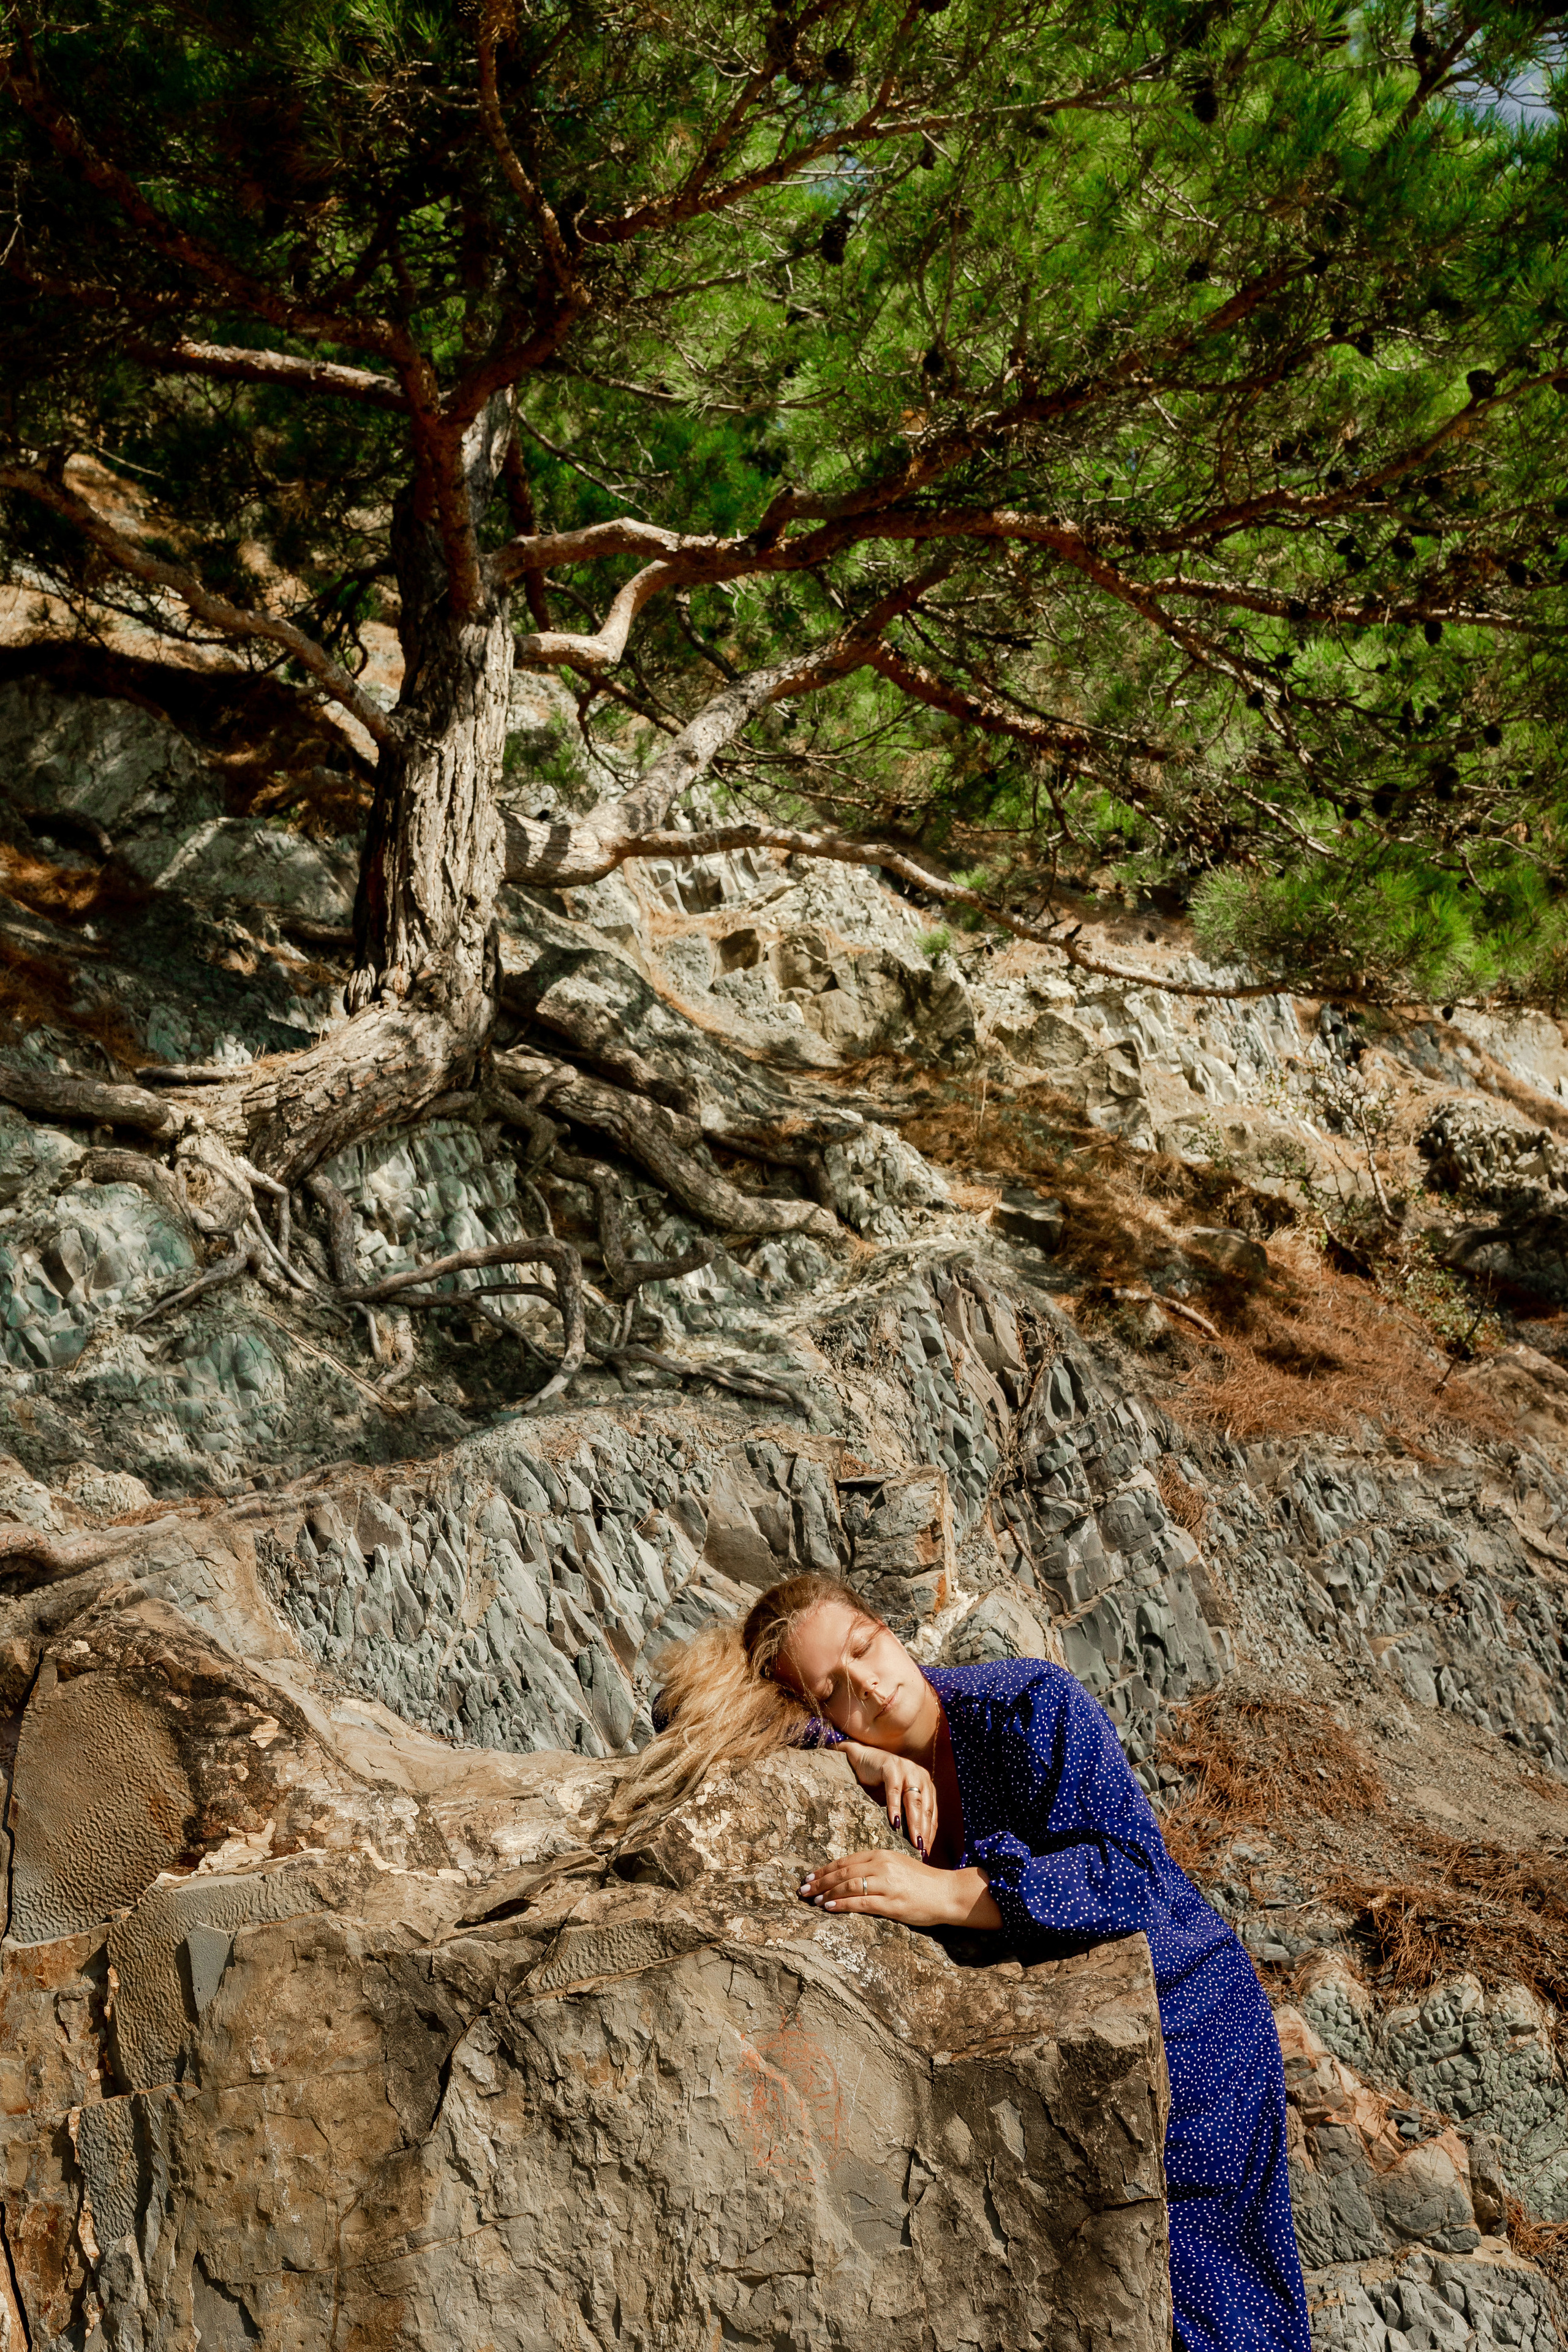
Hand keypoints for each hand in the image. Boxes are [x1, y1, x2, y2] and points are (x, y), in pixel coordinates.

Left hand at [798, 1849, 1000, 1930]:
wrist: (946, 1892)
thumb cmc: (921, 1881)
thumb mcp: (896, 1865)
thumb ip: (874, 1867)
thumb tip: (849, 1874)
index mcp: (881, 1855)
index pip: (846, 1861)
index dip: (825, 1869)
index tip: (809, 1875)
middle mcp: (881, 1866)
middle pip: (843, 1873)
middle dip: (820, 1881)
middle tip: (802, 1889)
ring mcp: (886, 1884)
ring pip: (848, 1886)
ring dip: (826, 1893)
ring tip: (812, 1900)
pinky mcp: (891, 1903)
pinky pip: (861, 1903)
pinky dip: (841, 1904)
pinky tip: (828, 1907)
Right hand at [839, 1741, 937, 1854]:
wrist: (862, 1760)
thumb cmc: (879, 1785)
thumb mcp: (897, 1801)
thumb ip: (906, 1816)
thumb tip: (912, 1846)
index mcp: (926, 1786)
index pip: (931, 1814)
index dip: (930, 1834)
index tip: (927, 1853)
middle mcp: (921, 1777)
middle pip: (926, 1809)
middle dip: (925, 1832)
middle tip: (922, 1851)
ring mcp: (908, 1769)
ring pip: (914, 1800)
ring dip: (914, 1823)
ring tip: (913, 1841)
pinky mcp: (892, 1766)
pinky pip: (894, 1790)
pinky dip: (895, 1806)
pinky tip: (894, 1822)